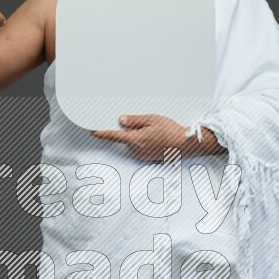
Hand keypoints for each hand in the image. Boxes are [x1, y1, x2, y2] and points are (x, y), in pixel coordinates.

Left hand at [91, 114, 214, 160]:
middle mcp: (137, 150)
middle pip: (126, 139)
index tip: (93, 131)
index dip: (102, 133)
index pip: (114, 136)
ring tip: (155, 133)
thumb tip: (121, 121)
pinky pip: (141, 148)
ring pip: (134, 143)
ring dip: (139, 137)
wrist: (185, 144)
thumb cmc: (171, 131)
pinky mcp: (148, 158)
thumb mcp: (152, 119)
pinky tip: (157, 139)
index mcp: (135, 140)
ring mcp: (142, 156)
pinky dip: (145, 143)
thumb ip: (134, 121)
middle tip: (146, 126)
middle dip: (132, 131)